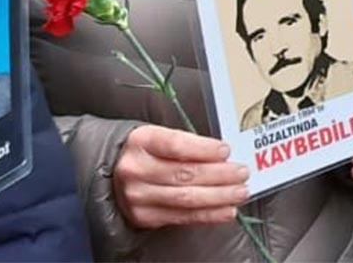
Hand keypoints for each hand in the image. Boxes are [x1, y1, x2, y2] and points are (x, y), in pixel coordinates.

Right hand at [112, 126, 249, 230]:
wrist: (111, 175)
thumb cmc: (145, 152)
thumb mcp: (160, 136)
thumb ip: (189, 144)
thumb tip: (224, 155)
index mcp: (142, 141)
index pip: (176, 145)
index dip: (204, 149)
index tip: (226, 150)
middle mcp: (136, 169)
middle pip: (184, 173)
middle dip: (219, 174)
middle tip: (241, 172)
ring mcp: (138, 196)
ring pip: (186, 197)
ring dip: (219, 196)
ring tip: (240, 192)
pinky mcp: (144, 216)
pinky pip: (182, 216)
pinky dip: (209, 214)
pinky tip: (226, 210)